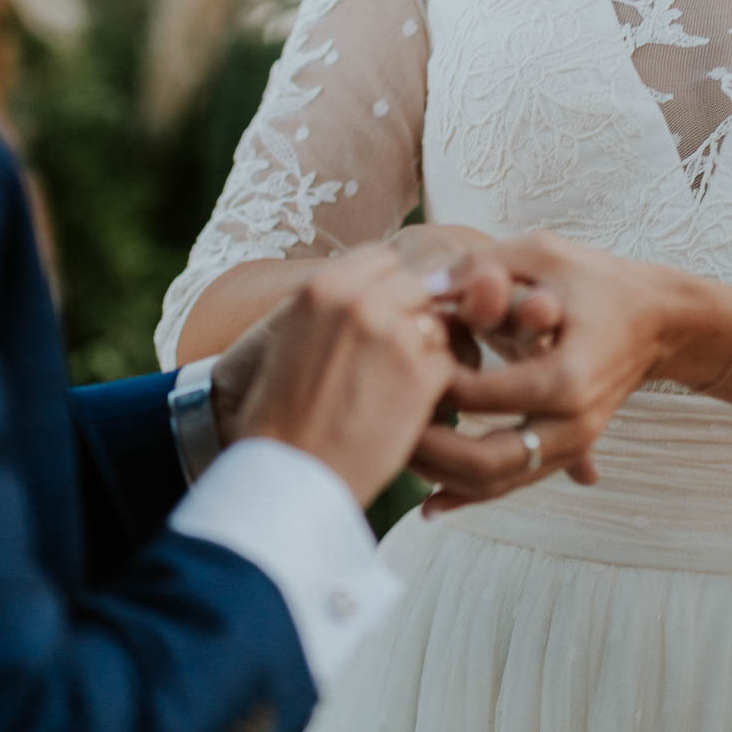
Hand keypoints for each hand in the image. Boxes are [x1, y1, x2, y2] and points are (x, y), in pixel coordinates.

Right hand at [215, 244, 456, 507]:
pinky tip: (406, 408)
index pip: (383, 258)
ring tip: (397, 386)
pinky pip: (449, 363)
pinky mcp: (422, 376)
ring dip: (426, 350)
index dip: (389, 286)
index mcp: (324, 287)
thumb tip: (377, 286)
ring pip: (436, 324)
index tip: (388, 313)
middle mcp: (361, 301)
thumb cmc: (283, 412)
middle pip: (415, 286)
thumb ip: (336, 304)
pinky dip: (435, 385)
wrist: (286, 472)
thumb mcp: (293, 335)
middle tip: (398, 354)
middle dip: (412, 315)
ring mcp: (395, 336)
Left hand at [415, 232, 731, 513]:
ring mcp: (572, 444)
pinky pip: (512, 485)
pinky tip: (428, 506)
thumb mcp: (542, 253)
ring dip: (443, 476)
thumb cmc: (595, 279)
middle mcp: (573, 421)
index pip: (480, 396)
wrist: (654, 319)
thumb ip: (482, 266)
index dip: (432, 382)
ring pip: (498, 484)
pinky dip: (469, 496)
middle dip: (430, 450)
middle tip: (385, 424)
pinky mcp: (566, 452)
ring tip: (395, 454)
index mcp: (567, 374)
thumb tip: (422, 290)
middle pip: (488, 461)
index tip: (397, 359)